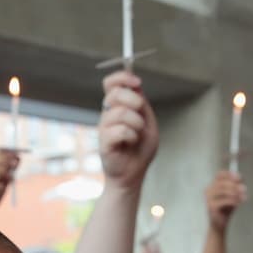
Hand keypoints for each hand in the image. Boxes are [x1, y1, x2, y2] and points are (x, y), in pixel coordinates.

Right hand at [99, 71, 157, 189]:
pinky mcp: (104, 143)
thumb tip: (136, 85)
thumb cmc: (140, 149)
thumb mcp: (148, 122)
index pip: (111, 83)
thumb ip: (142, 105)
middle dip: (134, 100)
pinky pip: (120, 131)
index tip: (137, 82)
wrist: (133, 174)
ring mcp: (104, 128)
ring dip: (137, 123)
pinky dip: (132, 136)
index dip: (122, 77)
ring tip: (138, 134)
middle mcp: (107, 115)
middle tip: (141, 113)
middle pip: (114, 93)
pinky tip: (131, 143)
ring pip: (120, 112)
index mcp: (117, 107)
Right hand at [205, 170, 245, 232]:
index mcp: (212, 185)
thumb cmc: (226, 208)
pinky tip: (240, 203)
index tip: (239, 178)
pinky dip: (234, 201)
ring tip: (243, 197)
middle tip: (245, 189)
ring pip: (224, 190)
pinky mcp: (211, 206)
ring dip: (236, 193)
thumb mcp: (232, 195)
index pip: (219, 175)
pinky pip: (225, 200)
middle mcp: (208, 190)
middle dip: (235, 185)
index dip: (229, 174)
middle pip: (222, 182)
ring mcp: (208, 198)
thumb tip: (240, 178)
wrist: (219, 224)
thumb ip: (235, 186)